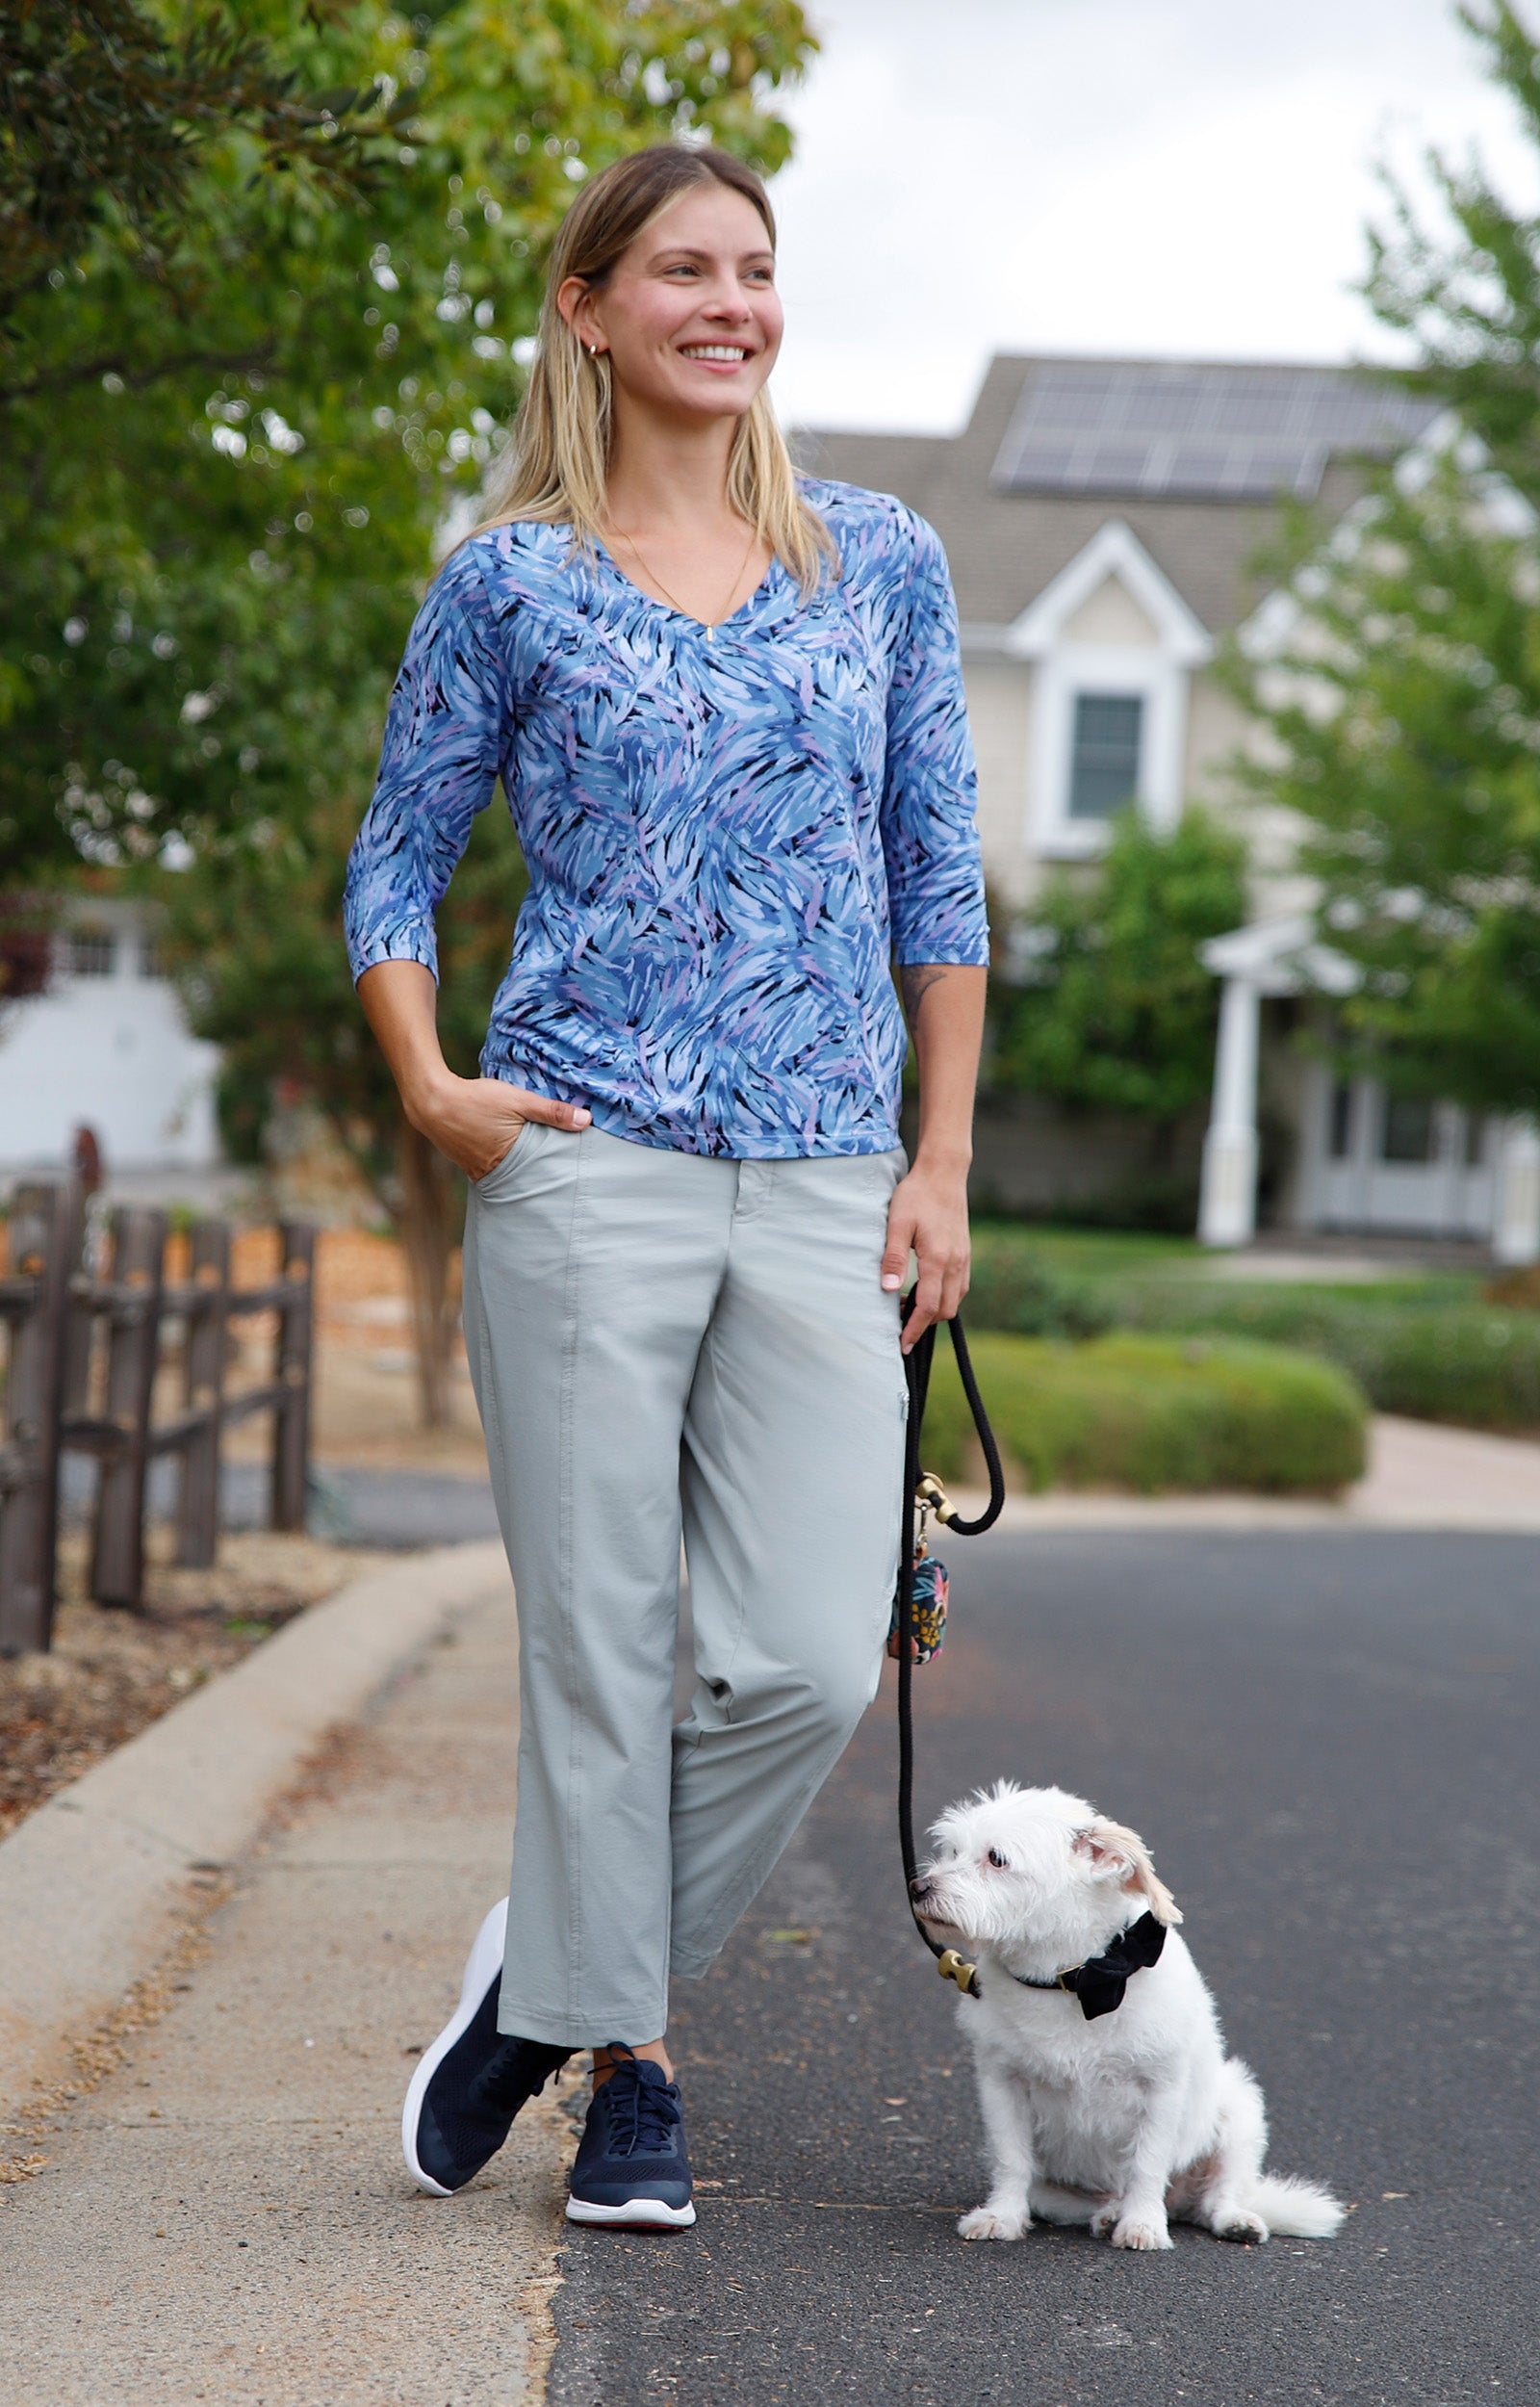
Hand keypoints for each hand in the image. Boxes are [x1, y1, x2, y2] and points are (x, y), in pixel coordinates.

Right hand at [407, 1073, 590, 1180]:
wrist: (431, 1099)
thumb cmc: (475, 1099)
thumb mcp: (518, 1100)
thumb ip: (551, 1111)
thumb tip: (586, 1121)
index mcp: (509, 1162)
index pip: (541, 1175)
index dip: (556, 1172)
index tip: (572, 1173)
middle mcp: (492, 1173)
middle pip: (524, 1178)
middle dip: (540, 1176)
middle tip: (560, 1175)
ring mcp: (476, 1170)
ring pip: (507, 1174)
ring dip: (520, 1170)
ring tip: (538, 1166)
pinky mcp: (465, 1163)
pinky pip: (490, 1168)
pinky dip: (502, 1163)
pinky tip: (508, 1155)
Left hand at [880, 1155, 970, 1350]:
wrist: (943, 1173)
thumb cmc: (916, 1195)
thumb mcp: (897, 1223)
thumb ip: (893, 1257)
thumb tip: (888, 1290)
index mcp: (939, 1259)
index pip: (929, 1307)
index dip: (915, 1329)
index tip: (902, 1344)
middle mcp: (956, 1263)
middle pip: (945, 1310)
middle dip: (924, 1324)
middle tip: (899, 1325)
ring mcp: (964, 1258)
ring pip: (955, 1300)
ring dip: (934, 1310)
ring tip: (907, 1307)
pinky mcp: (965, 1252)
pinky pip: (959, 1286)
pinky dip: (944, 1297)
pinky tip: (924, 1289)